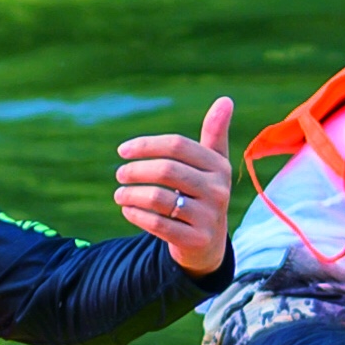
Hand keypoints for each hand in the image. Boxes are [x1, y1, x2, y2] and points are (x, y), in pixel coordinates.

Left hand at [115, 96, 235, 274]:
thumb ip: (214, 133)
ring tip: (119, 194)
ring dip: (131, 194)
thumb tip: (225, 99)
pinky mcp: (196, 240)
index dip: (146, 145)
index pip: (177, 146)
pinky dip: (136, 215)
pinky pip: (158, 224)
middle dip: (136, 170)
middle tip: (119, 174)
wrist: (208, 244)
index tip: (122, 151)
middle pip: (166, 170)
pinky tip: (128, 210)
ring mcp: (209, 217)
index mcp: (219, 166)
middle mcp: (218, 190)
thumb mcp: (211, 165)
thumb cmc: (203, 193)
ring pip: (158, 198)